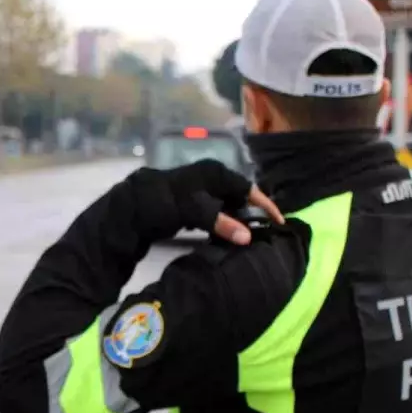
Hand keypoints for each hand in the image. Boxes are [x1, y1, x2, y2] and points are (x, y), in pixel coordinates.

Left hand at [131, 159, 283, 244]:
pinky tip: (228, 236)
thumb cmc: (164, 202)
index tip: (279, 223)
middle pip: (240, 197)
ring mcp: (202, 190)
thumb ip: (220, 222)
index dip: (265, 206)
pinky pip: (216, 212)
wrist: (131, 205)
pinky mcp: (193, 203)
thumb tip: (248, 238)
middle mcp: (211, 178)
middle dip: (253, 214)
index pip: (249, 189)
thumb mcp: (193, 211)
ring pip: (228, 205)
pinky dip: (224, 223)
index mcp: (215, 174)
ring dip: (238, 220)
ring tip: (251, 237)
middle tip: (266, 233)